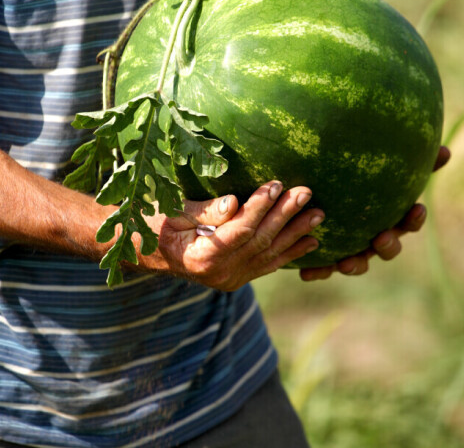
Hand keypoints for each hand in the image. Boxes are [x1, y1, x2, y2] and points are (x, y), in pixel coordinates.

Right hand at [147, 181, 323, 291]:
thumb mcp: (169, 212)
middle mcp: (219, 274)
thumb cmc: (152, 224)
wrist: (144, 253)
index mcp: (200, 257)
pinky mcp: (237, 279)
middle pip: (259, 241)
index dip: (259, 207)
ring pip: (269, 254)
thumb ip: (201, 209)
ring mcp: (230, 280)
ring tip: (318, 215)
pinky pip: (267, 266)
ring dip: (296, 234)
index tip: (276, 184)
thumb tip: (232, 203)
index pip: (239, 230)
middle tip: (305, 192)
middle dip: (284, 215)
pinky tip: (310, 241)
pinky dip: (290, 253)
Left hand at [299, 145, 451, 280]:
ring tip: (345, 263)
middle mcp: (376, 238)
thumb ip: (412, 160)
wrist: (325, 200)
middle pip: (388, 248)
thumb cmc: (363, 180)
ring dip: (355, 265)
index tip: (417, 209)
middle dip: (388, 246)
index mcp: (393, 218)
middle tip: (380, 237)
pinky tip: (305, 272)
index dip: (415, 219)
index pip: (410, 221)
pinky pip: (325, 268)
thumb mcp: (383, 167)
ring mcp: (355, 251)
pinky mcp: (330, 259)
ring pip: (359, 263)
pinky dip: (318, 271)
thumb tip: (446, 150)